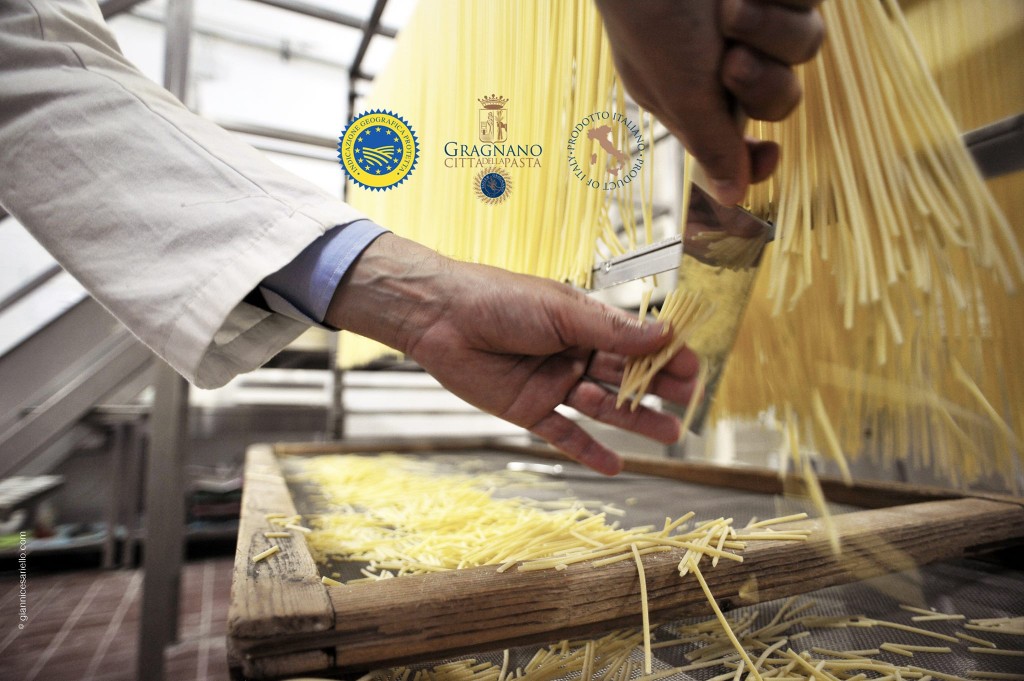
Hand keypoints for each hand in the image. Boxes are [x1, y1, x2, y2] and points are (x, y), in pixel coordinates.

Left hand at [326, 234, 700, 474]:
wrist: (441, 317)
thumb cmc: (500, 299)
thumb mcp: (561, 311)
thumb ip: (610, 330)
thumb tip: (664, 336)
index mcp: (584, 323)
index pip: (636, 341)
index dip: (665, 355)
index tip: (694, 370)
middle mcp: (573, 354)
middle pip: (625, 376)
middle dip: (658, 390)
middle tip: (689, 404)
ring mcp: (553, 383)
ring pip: (604, 407)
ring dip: (636, 421)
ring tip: (670, 434)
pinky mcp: (530, 409)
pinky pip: (565, 433)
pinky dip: (588, 451)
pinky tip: (616, 466)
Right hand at [596, 0, 823, 204]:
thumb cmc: (650, 10)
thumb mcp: (677, 87)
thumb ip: (711, 144)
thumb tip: (730, 199)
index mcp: (695, 93)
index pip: (739, 142)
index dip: (758, 158)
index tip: (770, 156)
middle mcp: (729, 57)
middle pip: (783, 98)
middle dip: (762, 83)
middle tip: (730, 60)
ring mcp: (760, 15)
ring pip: (806, 45)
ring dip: (771, 28)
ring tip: (731, 2)